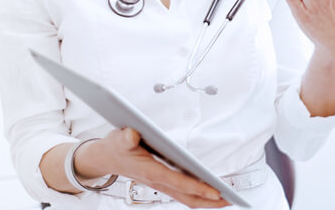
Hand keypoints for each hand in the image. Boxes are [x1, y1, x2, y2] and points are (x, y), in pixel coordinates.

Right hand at [77, 128, 229, 207]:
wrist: (103, 158)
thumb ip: (125, 137)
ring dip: (206, 200)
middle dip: (209, 201)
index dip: (199, 188)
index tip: (216, 191)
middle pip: (187, 198)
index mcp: (151, 172)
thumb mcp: (118, 138)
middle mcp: (158, 181)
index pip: (180, 183)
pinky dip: (197, 194)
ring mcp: (160, 184)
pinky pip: (182, 193)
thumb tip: (132, 134)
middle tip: (231, 199)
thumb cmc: (115, 148)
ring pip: (186, 198)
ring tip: (226, 198)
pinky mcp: (162, 182)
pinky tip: (208, 190)